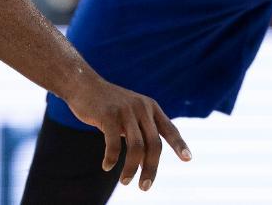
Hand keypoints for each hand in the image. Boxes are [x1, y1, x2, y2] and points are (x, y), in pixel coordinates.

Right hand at [63, 75, 191, 190]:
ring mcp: (125, 110)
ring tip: (126, 182)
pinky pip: (113, 144)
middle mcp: (142, 107)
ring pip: (136, 148)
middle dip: (151, 169)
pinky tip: (107, 166)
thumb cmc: (108, 105)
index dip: (179, 145)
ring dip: (131, 169)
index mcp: (150, 107)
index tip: (188, 159)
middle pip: (154, 144)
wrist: (83, 84)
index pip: (170, 129)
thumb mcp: (129, 116)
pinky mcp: (108, 115)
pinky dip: (111, 158)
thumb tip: (147, 164)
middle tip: (145, 187)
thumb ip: (140, 134)